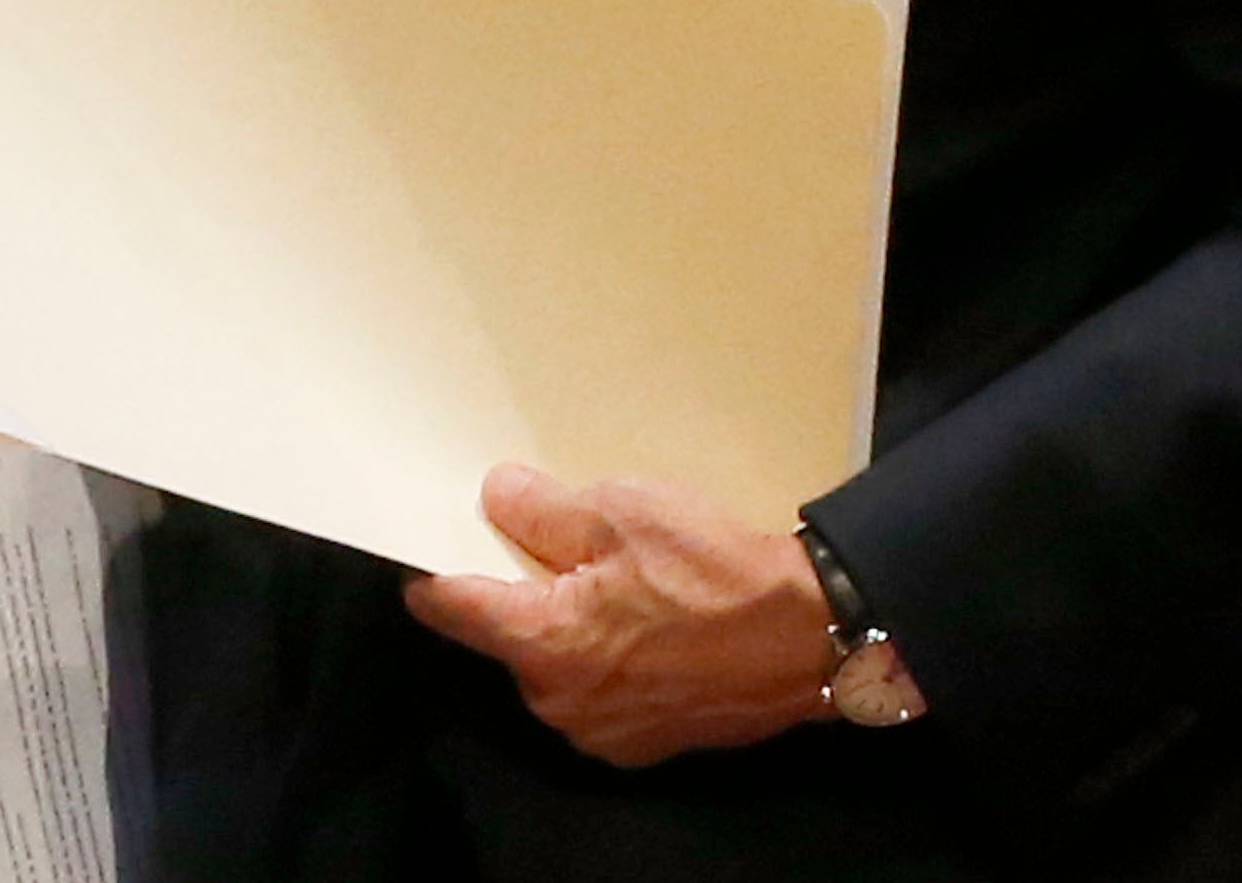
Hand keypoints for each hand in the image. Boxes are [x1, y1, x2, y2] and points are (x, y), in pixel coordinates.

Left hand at [401, 467, 840, 767]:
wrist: (813, 636)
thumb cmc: (716, 571)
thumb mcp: (622, 510)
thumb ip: (541, 508)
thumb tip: (494, 498)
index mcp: (543, 643)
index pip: (451, 607)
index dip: (434, 568)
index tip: (428, 543)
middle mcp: (560, 702)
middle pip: (507, 635)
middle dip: (522, 590)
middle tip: (563, 543)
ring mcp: (602, 732)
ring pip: (553, 664)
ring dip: (568, 625)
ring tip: (621, 581)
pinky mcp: (641, 744)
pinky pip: (597, 691)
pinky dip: (608, 658)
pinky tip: (650, 622)